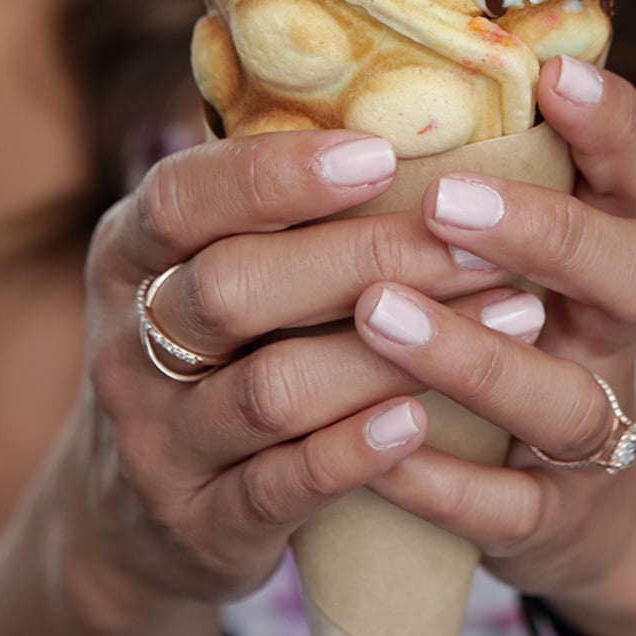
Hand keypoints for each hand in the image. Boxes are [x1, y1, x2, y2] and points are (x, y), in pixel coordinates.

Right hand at [66, 128, 510, 626]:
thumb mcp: (210, 267)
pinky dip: (352, 452)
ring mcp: (157, 441)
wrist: (140, 514)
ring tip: (507, 316)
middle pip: (234, 288)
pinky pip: (278, 488)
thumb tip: (410, 111)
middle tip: (479, 239)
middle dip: (365, 256)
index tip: (381, 154)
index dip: (277, 173)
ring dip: (389, 353)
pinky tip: (420, 419)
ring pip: (272, 390)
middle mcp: (127, 343)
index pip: (183, 196)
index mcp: (130, 255)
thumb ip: (277, 206)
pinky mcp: (198, 524)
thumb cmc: (216, 351)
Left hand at [351, 57, 635, 635]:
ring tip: (375, 313)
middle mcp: (608, 335)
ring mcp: (589, 435)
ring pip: (566, 400)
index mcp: (597, 252)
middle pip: (635, 273)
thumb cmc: (491, 338)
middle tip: (446, 202)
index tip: (554, 78)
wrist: (544, 504)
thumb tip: (341, 97)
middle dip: (547, 233)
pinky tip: (379, 449)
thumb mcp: (489, 258)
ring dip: (475, 356)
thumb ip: (448, 190)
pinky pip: (511, 510)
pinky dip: (445, 483)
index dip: (615, 127)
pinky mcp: (550, 522)